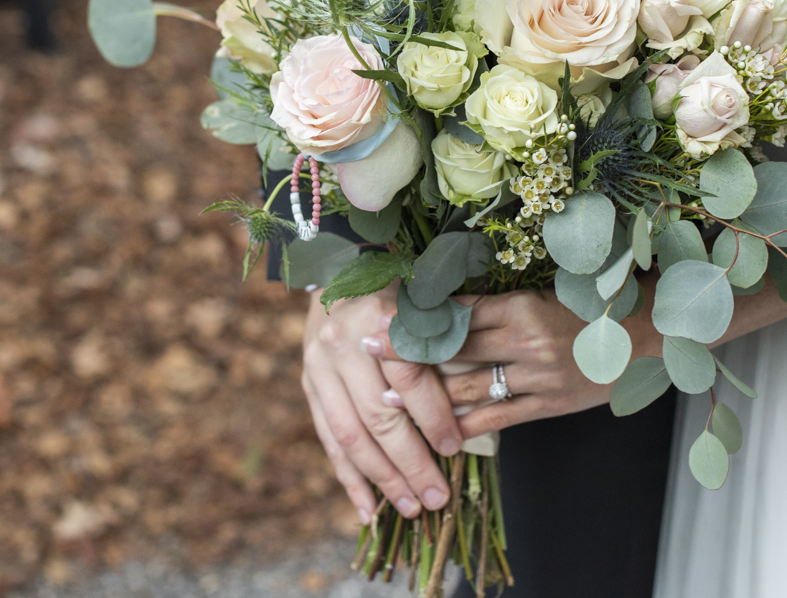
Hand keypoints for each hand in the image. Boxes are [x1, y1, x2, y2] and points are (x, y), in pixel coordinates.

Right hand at [299, 287, 464, 523]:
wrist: (339, 275)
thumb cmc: (399, 295)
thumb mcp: (424, 305)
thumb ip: (444, 342)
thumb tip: (477, 395)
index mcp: (378, 316)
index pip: (406, 375)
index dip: (432, 415)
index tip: (454, 448)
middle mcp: (342, 343)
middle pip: (377, 414)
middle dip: (409, 462)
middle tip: (436, 497)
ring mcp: (318, 367)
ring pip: (350, 435)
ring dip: (381, 479)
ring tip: (410, 508)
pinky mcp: (308, 387)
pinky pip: (328, 440)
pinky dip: (349, 479)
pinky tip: (369, 511)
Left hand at [375, 284, 661, 438]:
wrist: (642, 336)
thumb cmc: (584, 309)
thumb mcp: (537, 296)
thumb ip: (492, 306)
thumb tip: (437, 308)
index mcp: (519, 305)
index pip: (454, 313)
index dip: (414, 317)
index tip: (378, 317)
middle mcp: (525, 340)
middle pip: (452, 348)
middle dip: (406, 351)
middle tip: (364, 350)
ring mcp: (537, 377)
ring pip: (468, 387)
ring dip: (425, 395)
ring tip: (386, 399)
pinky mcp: (548, 405)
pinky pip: (496, 419)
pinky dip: (463, 427)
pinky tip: (435, 434)